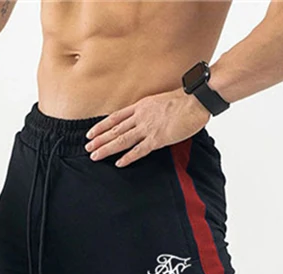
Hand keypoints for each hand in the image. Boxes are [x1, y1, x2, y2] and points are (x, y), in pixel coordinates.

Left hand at [84, 87, 211, 166]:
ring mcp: (148, 128)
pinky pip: (140, 150)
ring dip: (107, 148)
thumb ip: (151, 110)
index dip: (101, 126)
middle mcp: (140, 117)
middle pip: (115, 129)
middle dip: (99, 139)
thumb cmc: (184, 100)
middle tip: (87, 147)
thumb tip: (148, 117)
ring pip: (122, 139)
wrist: (195, 100)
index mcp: (141, 106)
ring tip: (95, 155)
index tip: (90, 133)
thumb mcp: (161, 101)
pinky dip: (128, 157)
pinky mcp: (158, 139)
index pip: (115, 117)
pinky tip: (118, 163)